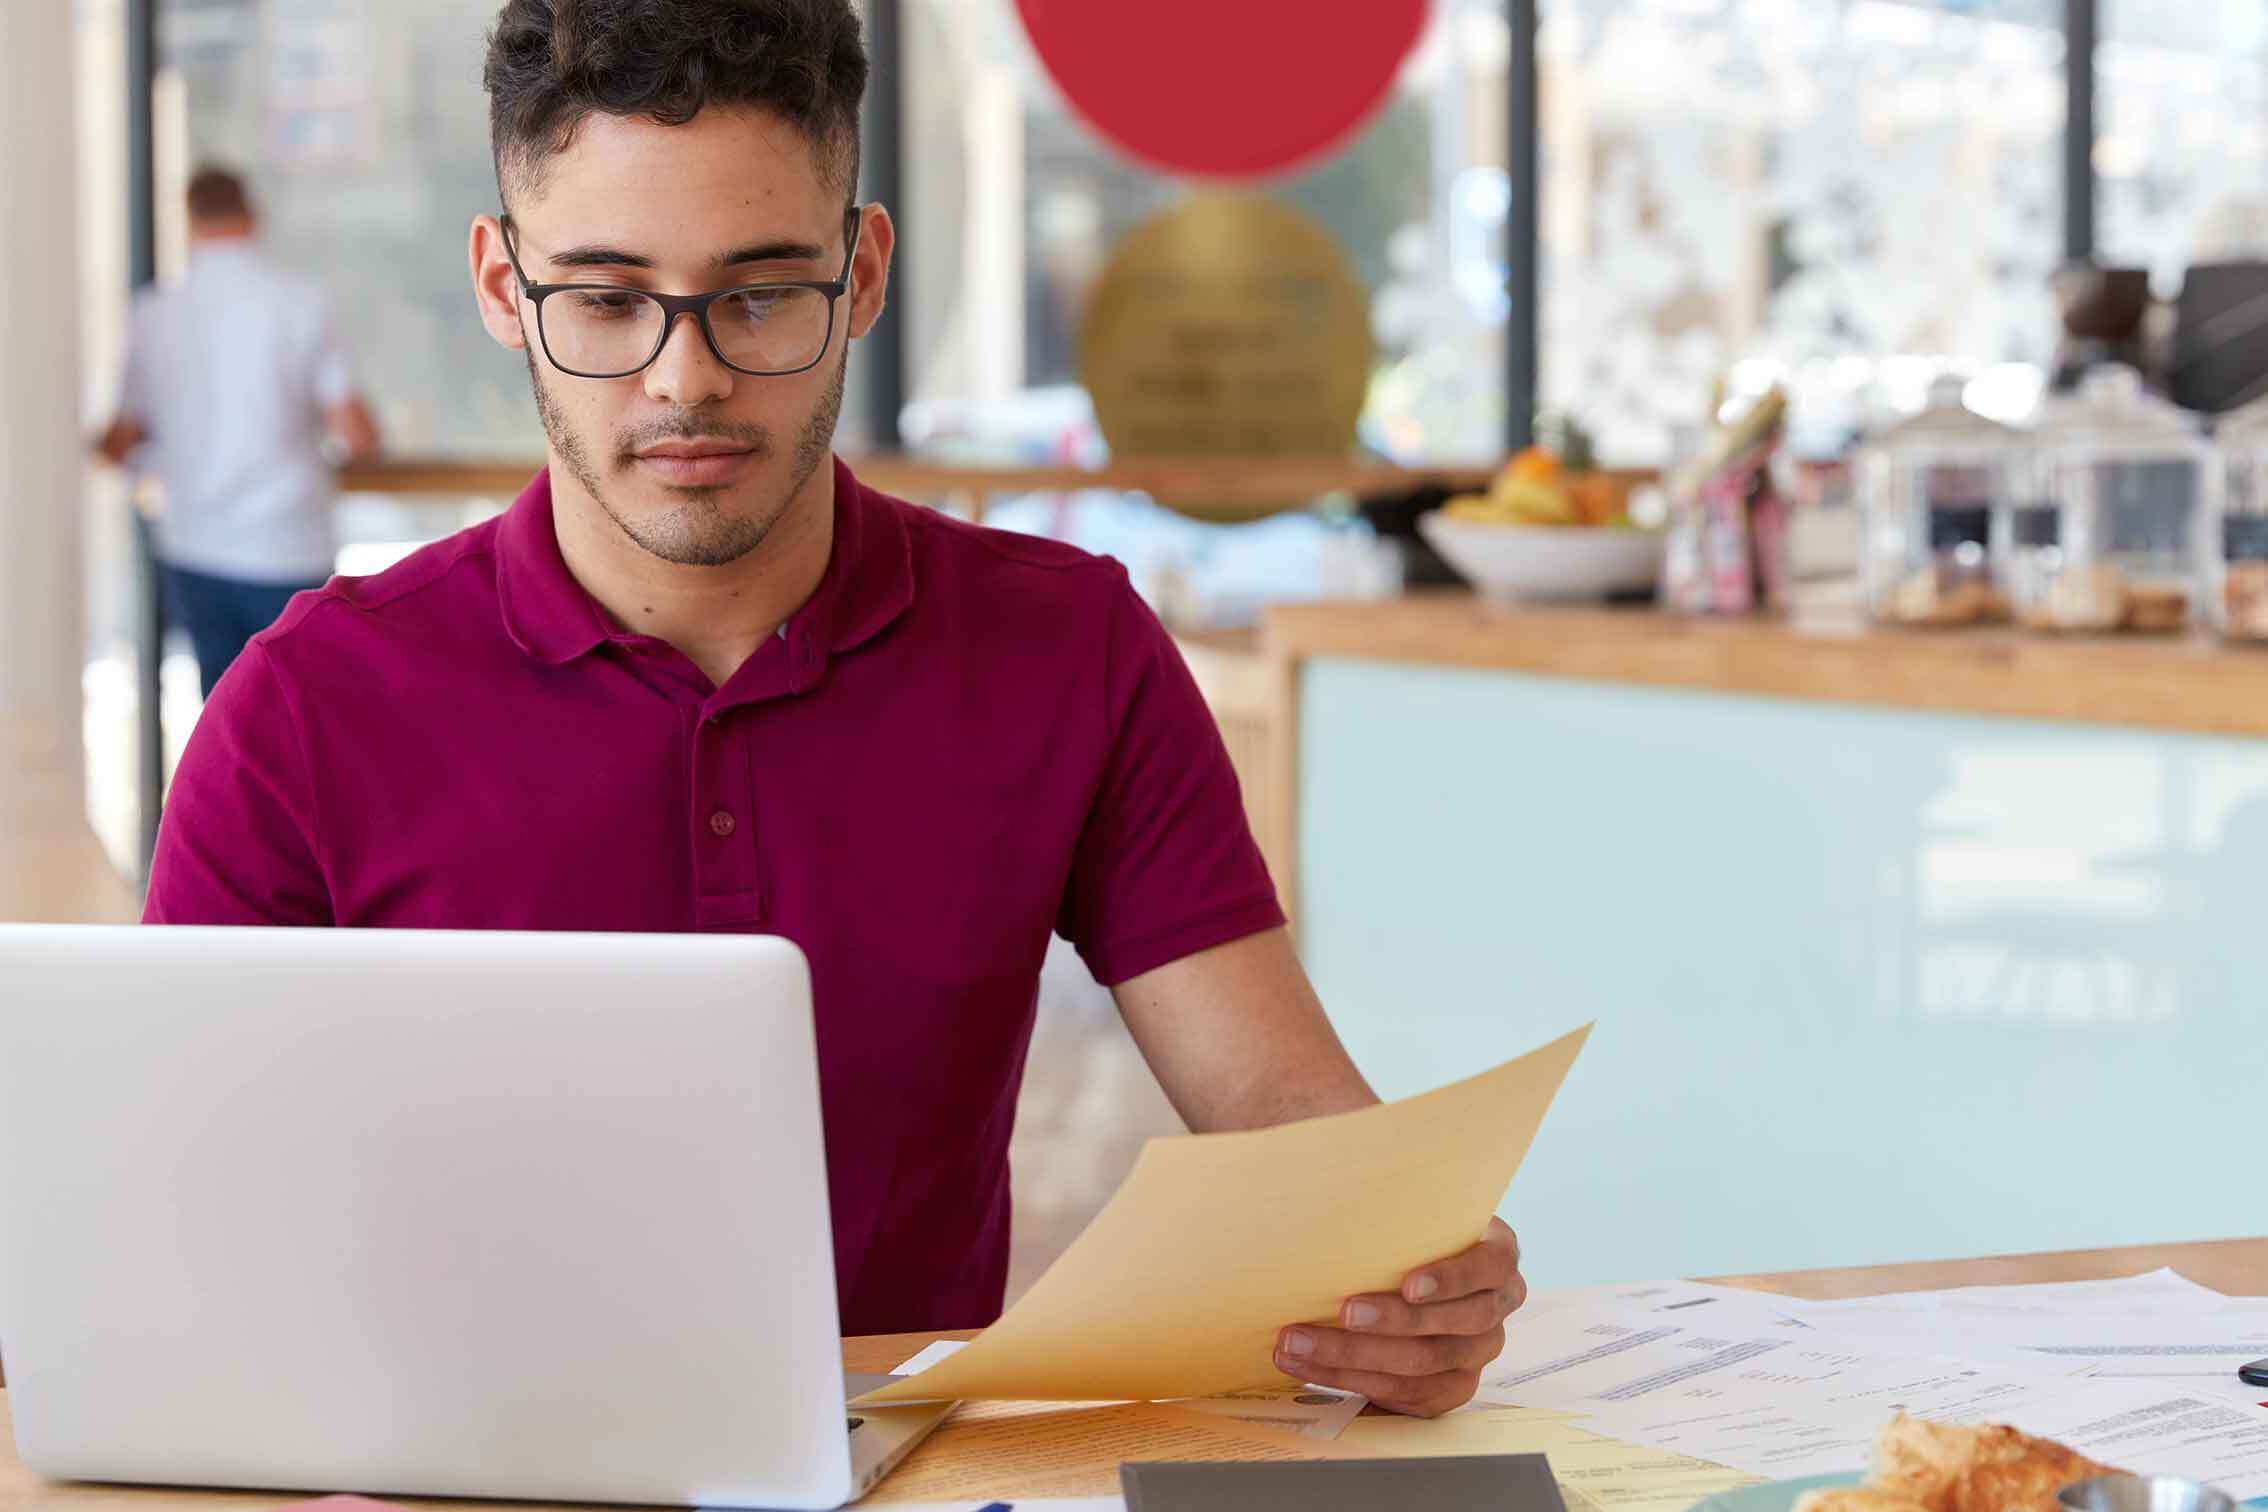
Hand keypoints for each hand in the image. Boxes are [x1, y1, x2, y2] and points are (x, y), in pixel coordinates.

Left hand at [1273, 1218, 1524, 1416]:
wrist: (1412, 1271)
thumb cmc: (1406, 1231)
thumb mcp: (1414, 1208)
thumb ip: (1395, 1199)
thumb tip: (1335, 1168)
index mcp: (1498, 1255)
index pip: (1488, 1266)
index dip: (1449, 1278)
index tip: (1406, 1283)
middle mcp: (1496, 1307)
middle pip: (1452, 1324)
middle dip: (1391, 1322)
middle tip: (1342, 1313)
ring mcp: (1478, 1353)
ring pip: (1422, 1365)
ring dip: (1353, 1356)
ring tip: (1297, 1343)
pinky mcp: (1452, 1387)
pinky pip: (1406, 1395)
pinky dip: (1351, 1380)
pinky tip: (1307, 1367)